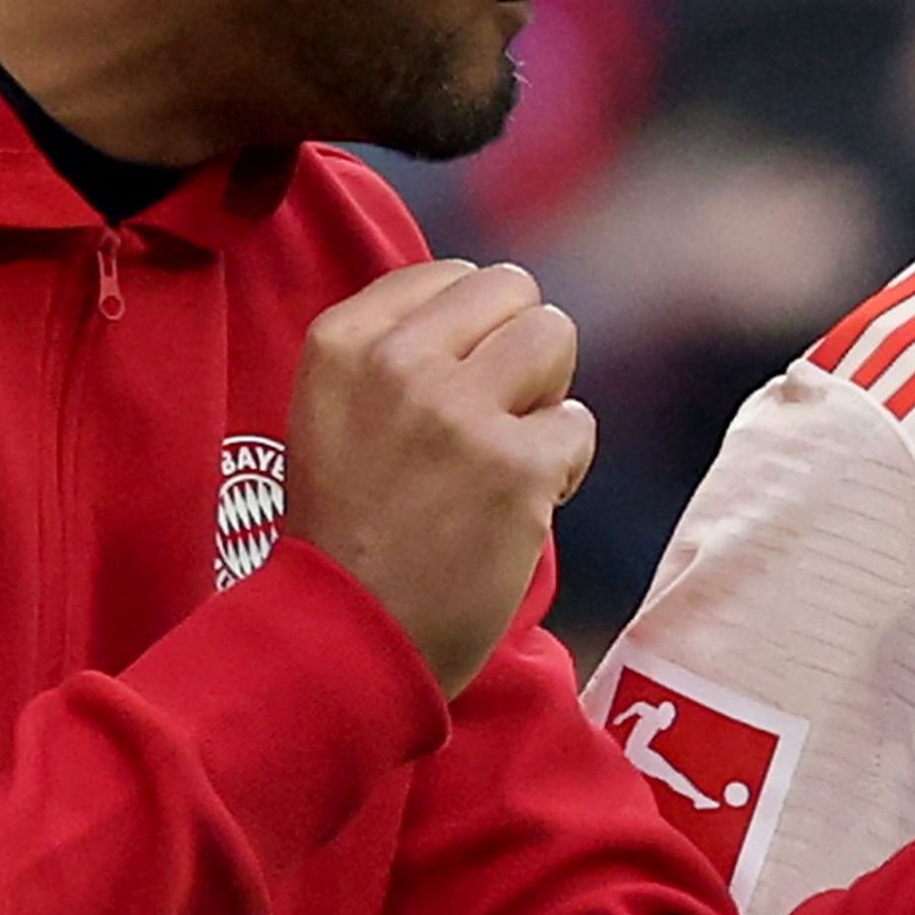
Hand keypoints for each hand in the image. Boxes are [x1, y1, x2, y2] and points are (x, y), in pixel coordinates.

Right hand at [288, 259, 597, 696]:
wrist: (348, 639)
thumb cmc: (349, 533)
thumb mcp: (336, 413)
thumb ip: (398, 352)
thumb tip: (489, 309)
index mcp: (344, 342)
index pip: (450, 276)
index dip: (472, 332)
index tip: (450, 390)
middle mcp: (398, 362)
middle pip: (514, 291)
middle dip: (520, 351)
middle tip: (492, 419)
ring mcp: (458, 412)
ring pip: (555, 336)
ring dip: (547, 398)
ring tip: (509, 456)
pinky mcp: (515, 468)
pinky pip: (578, 427)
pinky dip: (564, 469)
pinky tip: (520, 508)